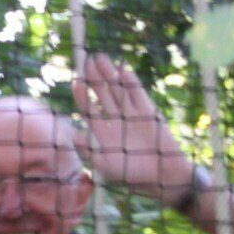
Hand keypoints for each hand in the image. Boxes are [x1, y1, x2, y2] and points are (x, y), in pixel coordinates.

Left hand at [73, 52, 194, 201]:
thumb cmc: (132, 175)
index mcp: (103, 132)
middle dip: (94, 78)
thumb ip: (87, 149)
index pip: (89, 109)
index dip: (82, 95)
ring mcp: (131, 113)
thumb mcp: (104, 165)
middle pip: (102, 94)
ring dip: (109, 74)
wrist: (162, 175)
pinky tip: (122, 68)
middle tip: (86, 61)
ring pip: (117, 89)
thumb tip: (70, 135)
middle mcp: (115, 119)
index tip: (76, 82)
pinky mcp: (147, 110)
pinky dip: (130, 81)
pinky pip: (137, 92)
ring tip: (100, 58)